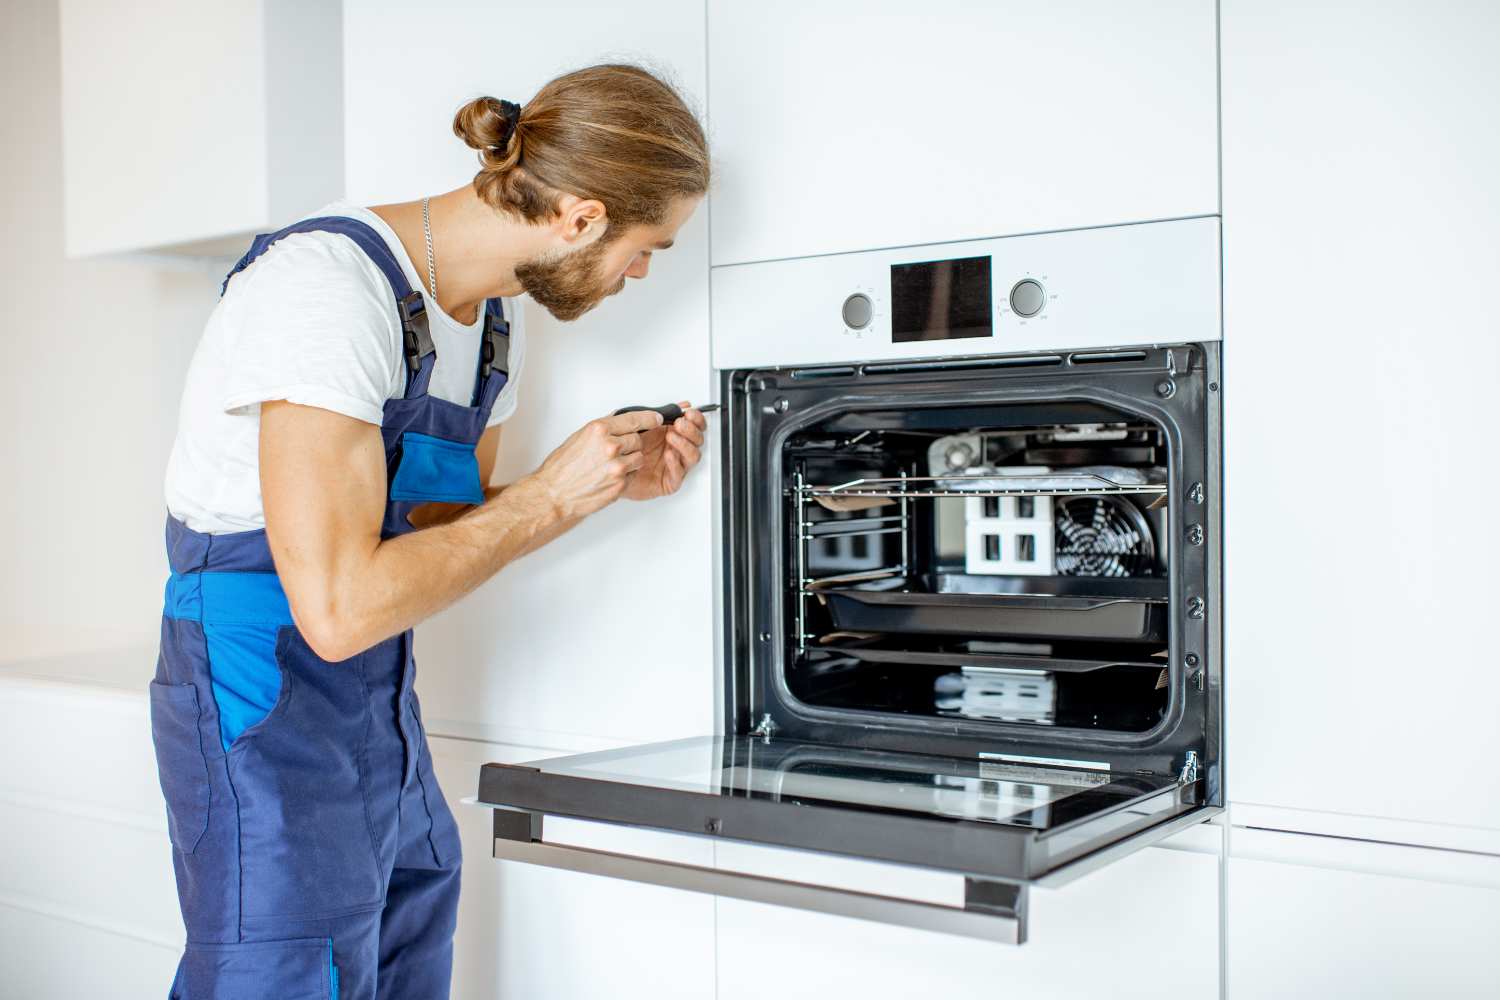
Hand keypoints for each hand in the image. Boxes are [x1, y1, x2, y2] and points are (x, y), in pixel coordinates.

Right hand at [512, 409, 660, 521]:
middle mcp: (610, 446)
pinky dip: (625, 475)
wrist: (553, 493)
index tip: (657, 419)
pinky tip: (608, 476)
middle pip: (638, 439)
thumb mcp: (580, 437)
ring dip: (630, 460)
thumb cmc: (562, 466)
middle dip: (631, 444)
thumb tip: (621, 419)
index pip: (635, 419)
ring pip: (638, 458)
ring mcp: (617, 467)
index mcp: (600, 430)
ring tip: (611, 464)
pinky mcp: (620, 484)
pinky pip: (633, 475)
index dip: (650, 419)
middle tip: (616, 450)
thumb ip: (604, 428)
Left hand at [622, 400, 705, 501]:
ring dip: (685, 445)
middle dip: (691, 430)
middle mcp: (678, 449)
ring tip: (671, 438)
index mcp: (674, 433)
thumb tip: (676, 404)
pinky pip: (679, 474)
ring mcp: (676, 465)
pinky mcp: (670, 482)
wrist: (613, 471)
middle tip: (680, 424)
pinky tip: (668, 455)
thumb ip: (658, 413)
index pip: (695, 425)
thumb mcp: (638, 425)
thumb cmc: (626, 449)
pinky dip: (676, 464)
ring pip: (693, 456)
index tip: (688, 413)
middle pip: (697, 439)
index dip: (696, 419)